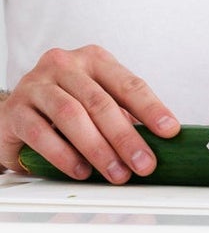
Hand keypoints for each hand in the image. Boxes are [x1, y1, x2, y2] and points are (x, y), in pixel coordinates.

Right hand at [0, 45, 177, 182]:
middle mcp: (64, 66)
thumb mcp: (98, 102)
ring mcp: (36, 85)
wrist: (16, 111)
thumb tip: (159, 143)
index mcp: (94, 60)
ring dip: (98, 149)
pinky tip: (81, 170)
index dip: (151, 108)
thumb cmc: (65, 105)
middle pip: (101, 103)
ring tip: (116, 172)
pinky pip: (40, 133)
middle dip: (126, 138)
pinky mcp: (14, 109)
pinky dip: (64, 155)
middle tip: (144, 163)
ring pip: (72, 116)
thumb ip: (124, 116)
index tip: (169, 130)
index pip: (129, 84)